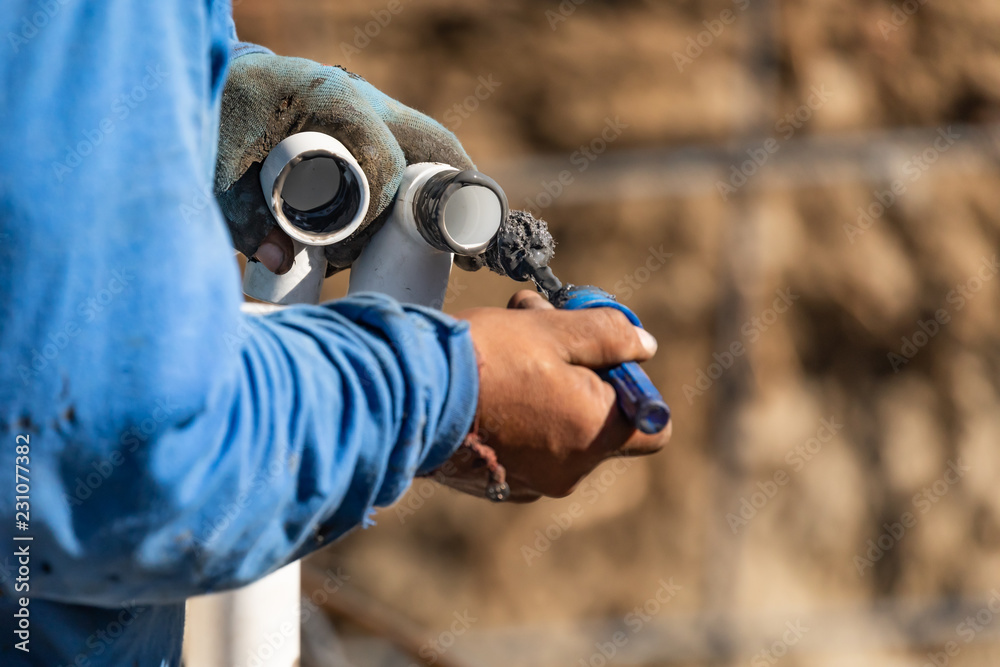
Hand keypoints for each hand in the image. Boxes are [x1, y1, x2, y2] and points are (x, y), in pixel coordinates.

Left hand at [214, 52, 474, 273]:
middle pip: (433, 146)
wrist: (210, 84)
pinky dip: (427, 182)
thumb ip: (245, 220)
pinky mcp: (367, 120)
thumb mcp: (218, 175)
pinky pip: (413, 148)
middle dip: (452, 198)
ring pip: (429, 146)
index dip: (375, 217)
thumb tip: (281, 262)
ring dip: (440, 194)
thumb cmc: (213, 122)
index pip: (385, 164)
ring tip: (455, 249)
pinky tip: (431, 223)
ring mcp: (370, 105)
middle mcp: (362, 96)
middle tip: (466, 254)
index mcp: (333, 100)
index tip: (345, 256)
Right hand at [434, 291, 670, 501]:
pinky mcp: (496, 484)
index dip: (636, 389)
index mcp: (595, 433)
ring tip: (506, 344)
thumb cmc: (485, 360)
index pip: (652, 427)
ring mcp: (531, 481)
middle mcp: (570, 469)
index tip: (603, 358)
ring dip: (544, 388)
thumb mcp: (554, 330)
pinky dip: (517, 418)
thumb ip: (609, 336)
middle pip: (599, 422)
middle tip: (546, 330)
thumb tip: (644, 347)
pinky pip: (525, 447)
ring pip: (558, 429)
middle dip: (579, 373)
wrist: (406, 396)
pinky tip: (486, 383)